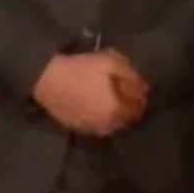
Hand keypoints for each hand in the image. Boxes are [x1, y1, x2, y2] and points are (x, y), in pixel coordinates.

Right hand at [32, 50, 150, 136]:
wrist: (49, 78)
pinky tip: (100, 113)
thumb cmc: (83, 68)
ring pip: (110, 127)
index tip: (143, 94)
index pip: (137, 111)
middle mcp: (105, 123)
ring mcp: (89, 127)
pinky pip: (94, 128)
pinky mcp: (75, 127)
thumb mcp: (112, 63)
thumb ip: (131, 76)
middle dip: (131, 112)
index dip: (142, 101)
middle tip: (131, 100)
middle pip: (125, 122)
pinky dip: (101, 122)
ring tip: (116, 107)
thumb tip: (144, 87)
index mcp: (116, 108)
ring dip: (116, 119)